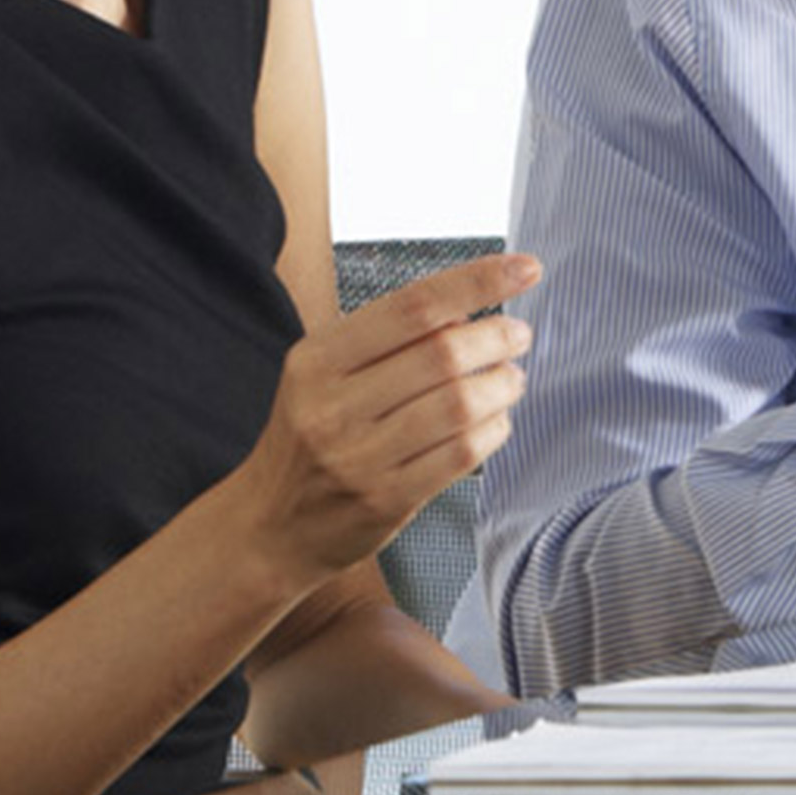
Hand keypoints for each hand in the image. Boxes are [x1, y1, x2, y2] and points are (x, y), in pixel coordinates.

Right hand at [225, 252, 537, 577]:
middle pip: (442, 355)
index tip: (524, 268)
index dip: (477, 282)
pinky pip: (461, 453)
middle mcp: (332, 406)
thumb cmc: (311, 438)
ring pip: (459, 404)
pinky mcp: (386, 499)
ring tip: (511, 378)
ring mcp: (358, 457)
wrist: (271, 525)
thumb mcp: (326, 376)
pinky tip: (496, 420)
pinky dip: (494, 429)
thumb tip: (466, 308)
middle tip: (517, 334)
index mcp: (317, 360)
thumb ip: (388, 340)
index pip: (412, 307)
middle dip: (496, 337)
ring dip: (502, 384)